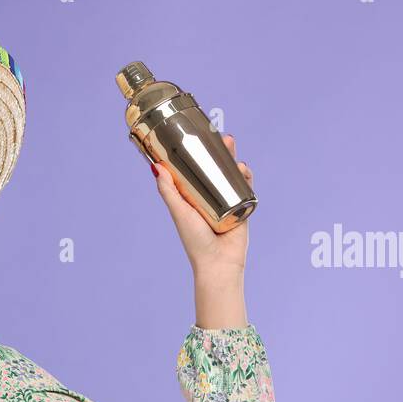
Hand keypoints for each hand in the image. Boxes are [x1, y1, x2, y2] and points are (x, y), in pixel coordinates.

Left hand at [151, 132, 252, 283]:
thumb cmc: (195, 241)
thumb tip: (156, 167)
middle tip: (224, 137)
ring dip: (234, 160)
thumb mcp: (179, 212)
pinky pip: (246, 189)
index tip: (200, 137)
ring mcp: (227, 203)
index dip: (199, 155)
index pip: (196, 171)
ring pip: (232, 176)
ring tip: (232, 149)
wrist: (219, 264)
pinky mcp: (242, 209)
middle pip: (217, 169)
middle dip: (221, 152)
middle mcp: (210, 199)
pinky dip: (246, 177)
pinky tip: (243, 168)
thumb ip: (169, 192)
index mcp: (193, 199)